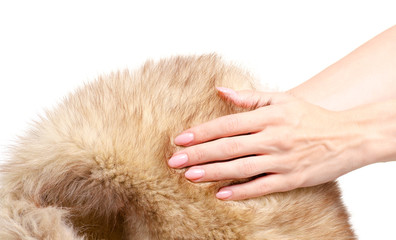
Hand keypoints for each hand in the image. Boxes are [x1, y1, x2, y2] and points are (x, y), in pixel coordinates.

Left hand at [168, 87, 366, 199]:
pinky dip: (241, 191)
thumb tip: (221, 90)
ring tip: (189, 176)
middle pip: (228, 147)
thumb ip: (250, 96)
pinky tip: (221, 194)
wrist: (348, 136)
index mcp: (268, 116)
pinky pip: (262, 186)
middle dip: (198, 154)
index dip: (202, 132)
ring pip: (240, 167)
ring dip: (213, 173)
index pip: (227, 124)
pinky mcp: (291, 179)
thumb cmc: (311, 116)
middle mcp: (272, 137)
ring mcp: (281, 160)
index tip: (180, 139)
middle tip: (174, 161)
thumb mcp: (282, 99)